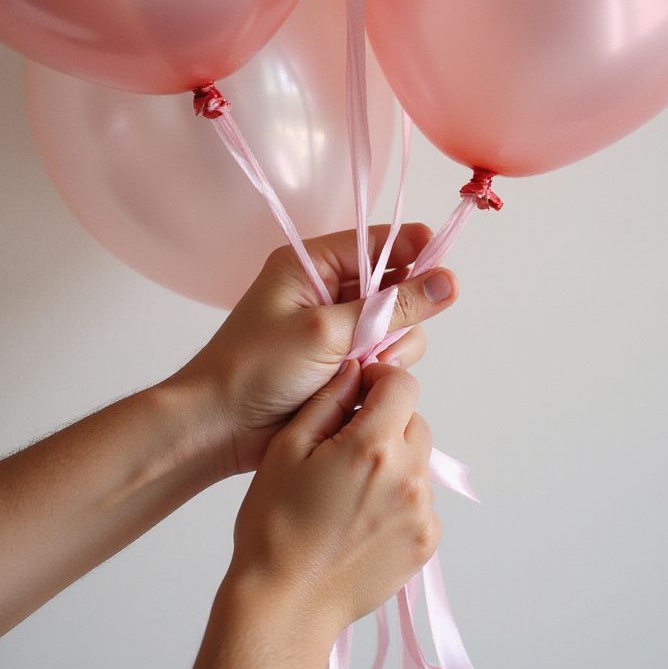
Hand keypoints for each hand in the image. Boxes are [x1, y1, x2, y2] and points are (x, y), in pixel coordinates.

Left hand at [172, 224, 458, 475]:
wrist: (217, 428)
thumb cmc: (257, 368)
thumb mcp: (328, 331)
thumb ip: (392, 308)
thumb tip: (450, 282)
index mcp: (311, 264)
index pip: (378, 241)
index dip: (414, 251)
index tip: (444, 272)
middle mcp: (326, 290)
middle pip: (395, 286)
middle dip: (399, 315)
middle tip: (381, 343)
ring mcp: (336, 329)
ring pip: (396, 327)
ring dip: (391, 349)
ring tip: (362, 372)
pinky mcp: (341, 364)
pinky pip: (384, 358)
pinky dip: (381, 372)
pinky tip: (360, 389)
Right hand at [226, 361, 437, 634]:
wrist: (286, 603)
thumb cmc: (275, 526)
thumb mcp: (287, 449)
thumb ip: (327, 402)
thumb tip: (354, 374)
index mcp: (374, 446)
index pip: (402, 385)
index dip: (378, 379)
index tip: (357, 393)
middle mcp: (410, 477)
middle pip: (414, 422)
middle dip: (386, 421)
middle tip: (345, 444)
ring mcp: (422, 514)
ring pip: (418, 463)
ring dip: (393, 461)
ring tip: (349, 488)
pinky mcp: (425, 544)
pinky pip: (420, 502)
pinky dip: (399, 498)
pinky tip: (360, 517)